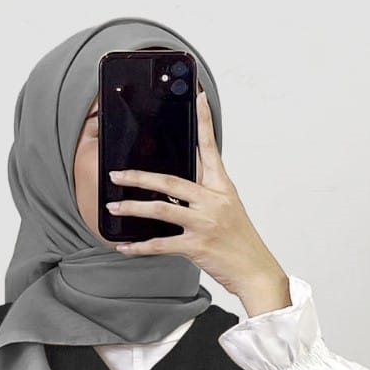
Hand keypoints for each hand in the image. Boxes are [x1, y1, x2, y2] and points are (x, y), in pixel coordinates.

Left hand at [107, 89, 291, 316]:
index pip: (210, 148)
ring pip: (160, 210)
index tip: (198, 97)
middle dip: (139, 177)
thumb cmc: (241, 242)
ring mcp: (205, 224)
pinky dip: (140, 247)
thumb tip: (175, 185)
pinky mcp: (197, 247)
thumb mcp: (229, 210)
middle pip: (170, 182)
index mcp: (222, 188)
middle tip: (117, 175)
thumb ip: (205, 193)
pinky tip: (125, 246)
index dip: (204, 121)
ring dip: (133, 209)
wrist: (256, 272)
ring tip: (113, 207)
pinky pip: (161, 245)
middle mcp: (213, 202)